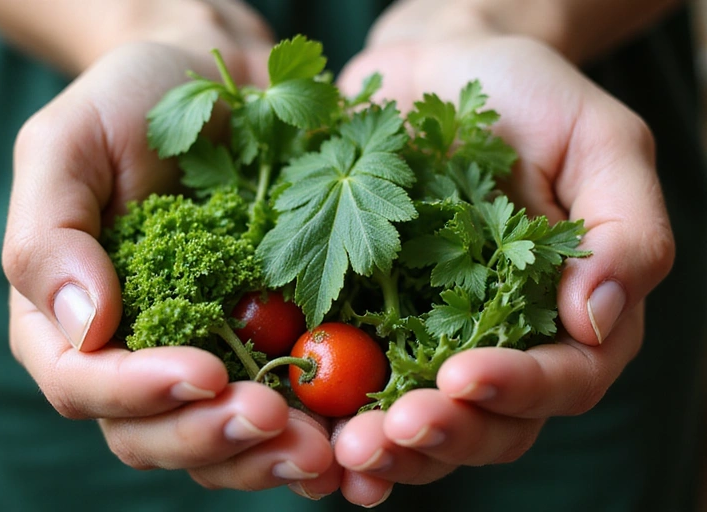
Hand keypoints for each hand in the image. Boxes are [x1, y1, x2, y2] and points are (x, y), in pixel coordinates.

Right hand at [2, 32, 339, 492]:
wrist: (223, 87)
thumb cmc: (135, 104)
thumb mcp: (68, 146)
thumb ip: (50, 235)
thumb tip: (83, 327)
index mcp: (69, 317)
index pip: (83, 383)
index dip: (137, 392)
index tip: (203, 373)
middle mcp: (133, 351)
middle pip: (151, 434)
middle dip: (210, 436)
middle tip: (271, 419)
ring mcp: (202, 354)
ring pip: (216, 441)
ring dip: (264, 456)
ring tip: (321, 447)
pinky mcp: (265, 347)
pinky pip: (278, 412)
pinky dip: (306, 435)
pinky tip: (345, 437)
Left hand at [331, 30, 672, 505]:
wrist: (435, 68)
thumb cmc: (526, 95)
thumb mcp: (599, 140)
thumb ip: (625, 230)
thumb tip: (596, 320)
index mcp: (569, 310)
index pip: (563, 379)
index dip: (517, 389)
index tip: (462, 376)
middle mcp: (503, 337)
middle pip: (490, 423)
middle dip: (443, 435)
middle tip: (390, 431)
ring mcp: (434, 334)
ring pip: (426, 424)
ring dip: (391, 448)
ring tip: (348, 449)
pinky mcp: (372, 320)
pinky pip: (361, 387)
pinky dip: (342, 424)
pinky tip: (319, 442)